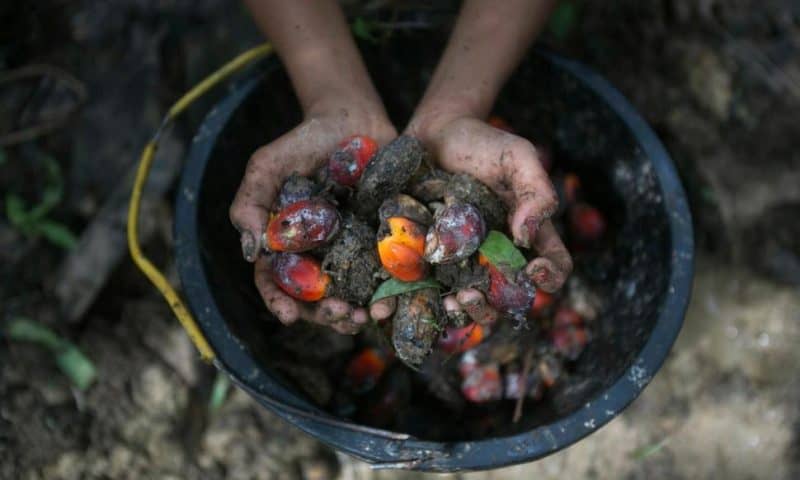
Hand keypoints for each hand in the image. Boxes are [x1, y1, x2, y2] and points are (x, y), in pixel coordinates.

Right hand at [230, 97, 395, 333]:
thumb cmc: (304, 141)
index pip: (276, 282)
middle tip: (340, 316)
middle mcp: (318, 254)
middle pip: (316, 298)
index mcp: (286, 244)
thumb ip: (250, 203)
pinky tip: (393, 297)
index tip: (289, 316)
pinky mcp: (383, 242)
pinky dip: (389, 290)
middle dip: (326, 314)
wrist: (354, 120)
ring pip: (352, 294)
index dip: (280, 302)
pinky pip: (386, 272)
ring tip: (367, 317)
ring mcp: (352, 250)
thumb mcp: (267, 165)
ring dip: (358, 311)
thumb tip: (251, 251)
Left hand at [371, 115, 571, 324]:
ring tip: (453, 300)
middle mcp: (498, 255)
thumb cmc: (479, 142)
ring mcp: (464, 262)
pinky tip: (419, 300)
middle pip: (509, 299)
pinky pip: (432, 292)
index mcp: (528, 234)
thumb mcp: (516, 156)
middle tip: (474, 294)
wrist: (429, 135)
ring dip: (467, 312)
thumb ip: (535, 190)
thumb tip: (527, 235)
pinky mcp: (431, 262)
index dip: (550, 278)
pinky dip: (425, 303)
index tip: (533, 271)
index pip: (554, 267)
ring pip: (473, 305)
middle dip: (495, 306)